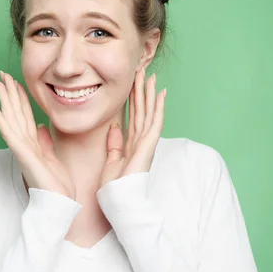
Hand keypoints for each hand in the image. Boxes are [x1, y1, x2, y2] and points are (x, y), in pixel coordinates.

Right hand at [0, 71, 75, 200]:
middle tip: (1, 75)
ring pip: (10, 118)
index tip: (15, 83)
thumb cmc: (56, 184)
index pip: (25, 115)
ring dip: (3, 99)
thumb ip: (45, 141)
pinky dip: (0, 118)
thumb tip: (42, 127)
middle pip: (15, 113)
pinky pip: (9, 132)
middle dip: (8, 93)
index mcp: (33, 143)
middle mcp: (25, 143)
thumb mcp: (53, 157)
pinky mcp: (22, 153)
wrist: (59, 202)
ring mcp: (22, 148)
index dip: (20, 99)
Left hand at [99, 68, 166, 187]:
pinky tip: (160, 94)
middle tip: (142, 72)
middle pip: (142, 110)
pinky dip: (158, 107)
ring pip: (149, 112)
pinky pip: (154, 122)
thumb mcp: (111, 160)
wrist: (119, 199)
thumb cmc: (115, 186)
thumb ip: (115, 143)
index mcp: (131, 143)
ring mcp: (146, 142)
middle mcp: (141, 140)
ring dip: (149, 94)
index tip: (133, 84)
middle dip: (142, 91)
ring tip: (150, 76)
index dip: (133, 99)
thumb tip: (115, 127)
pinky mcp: (149, 145)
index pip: (133, 116)